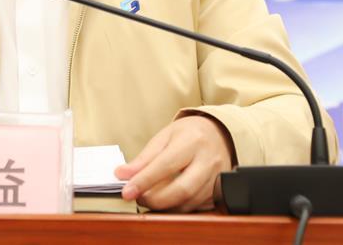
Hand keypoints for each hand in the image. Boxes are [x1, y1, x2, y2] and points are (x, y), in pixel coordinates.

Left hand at [114, 115, 234, 211]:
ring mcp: (217, 177)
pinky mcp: (220, 191)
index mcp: (192, 141)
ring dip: (165, 206)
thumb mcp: (164, 137)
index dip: (144, 181)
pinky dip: (178, 207)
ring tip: (149, 198)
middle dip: (156, 199)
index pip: (165, 165)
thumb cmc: (189, 133)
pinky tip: (167, 201)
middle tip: (138, 198)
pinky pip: (197, 206)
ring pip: (190, 202)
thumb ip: (144, 158)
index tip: (127, 191)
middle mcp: (208, 160)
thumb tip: (122, 174)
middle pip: (182, 189)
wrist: (219, 133)